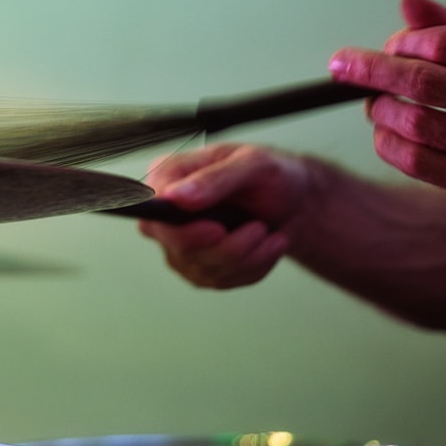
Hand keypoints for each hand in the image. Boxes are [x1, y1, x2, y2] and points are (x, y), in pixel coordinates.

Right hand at [138, 143, 313, 287]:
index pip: (154, 213)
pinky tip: (267, 246)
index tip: (216, 230)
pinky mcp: (199, 267)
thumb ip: (214, 178)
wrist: (291, 200)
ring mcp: (180, 244)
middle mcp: (166, 214)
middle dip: (227, 246)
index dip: (181, 230)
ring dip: (247, 256)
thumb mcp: (252, 164)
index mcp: (168, 178)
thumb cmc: (268, 174)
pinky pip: (222, 281)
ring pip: (203, 270)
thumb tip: (175, 196)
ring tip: (267, 232)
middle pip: (180, 248)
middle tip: (258, 228)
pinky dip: (253, 267)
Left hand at [329, 0, 445, 227]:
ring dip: (380, 110)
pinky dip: (387, 144)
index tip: (387, 46)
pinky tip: (385, 134)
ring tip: (375, 103)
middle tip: (345, 67)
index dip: (404, 42)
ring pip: (416, 124)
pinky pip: (418, 163)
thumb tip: (410, 3)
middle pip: (424, 82)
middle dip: (372, 71)